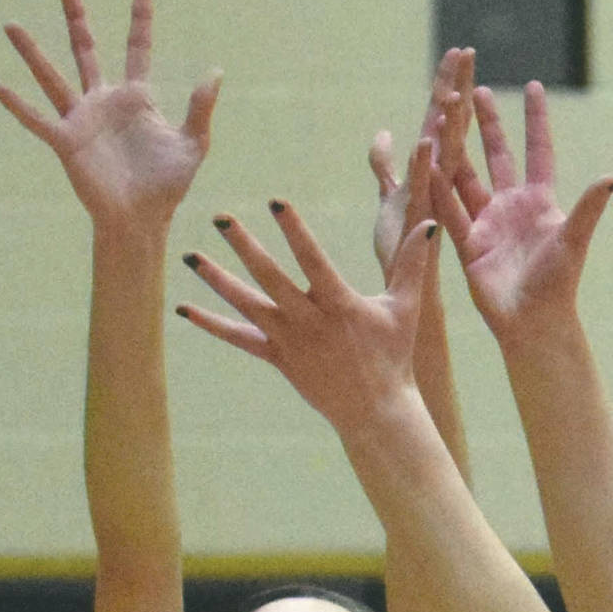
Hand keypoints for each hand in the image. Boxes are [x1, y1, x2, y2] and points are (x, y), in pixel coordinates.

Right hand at [0, 0, 220, 231]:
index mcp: (137, 98)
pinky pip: (38, 120)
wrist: (143, 218)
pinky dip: (18, 105)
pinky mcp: (66, 142)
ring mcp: (82, 119)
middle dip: (78, 20)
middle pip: (88, 51)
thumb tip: (215, 72)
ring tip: (11, 26)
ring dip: (32, 53)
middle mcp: (105, 101)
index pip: (138, 50)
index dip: (140, 22)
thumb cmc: (168, 184)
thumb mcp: (193, 143)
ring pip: (53, 77)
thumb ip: (200, 108)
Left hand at [177, 199, 438, 434]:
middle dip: (245, 246)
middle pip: (270, 278)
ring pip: (246, 305)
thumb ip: (411, 264)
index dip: (294, 230)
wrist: (376, 409)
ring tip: (191, 256)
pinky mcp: (277, 358)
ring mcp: (289, 341)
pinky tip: (186, 307)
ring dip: (217, 280)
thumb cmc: (394, 354)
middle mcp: (309, 321)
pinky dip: (211, 324)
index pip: (312, 259)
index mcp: (340, 304)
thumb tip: (426, 225)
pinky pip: (239, 339)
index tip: (276, 202)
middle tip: (222, 218)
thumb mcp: (406, 308)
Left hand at [370, 47, 472, 283]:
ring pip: (446, 152)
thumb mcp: (388, 201)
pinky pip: (428, 189)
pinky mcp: (428, 222)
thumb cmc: (406, 251)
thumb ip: (385, 167)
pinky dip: (427, 164)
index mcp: (434, 170)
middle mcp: (441, 180)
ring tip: (456, 87)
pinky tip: (428, 138)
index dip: (451, 84)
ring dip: (451, 121)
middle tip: (467, 51)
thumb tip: (383, 135)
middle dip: (460, 88)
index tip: (460, 51)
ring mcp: (437, 199)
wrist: (413, 296)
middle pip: (452, 125)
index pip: (442, 117)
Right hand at [430, 81, 612, 341]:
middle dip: (486, 124)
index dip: (536, 119)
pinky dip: (437, 186)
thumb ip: (589, 205)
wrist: (532, 321)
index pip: (538, 150)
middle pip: (497, 155)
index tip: (532, 86)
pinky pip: (448, 209)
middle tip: (475, 89)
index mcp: (540, 201)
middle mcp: (511, 206)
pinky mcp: (467, 242)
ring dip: (454, 149)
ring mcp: (487, 222)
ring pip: (466, 177)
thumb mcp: (573, 238)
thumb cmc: (558, 282)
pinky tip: (425, 160)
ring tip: (441, 116)